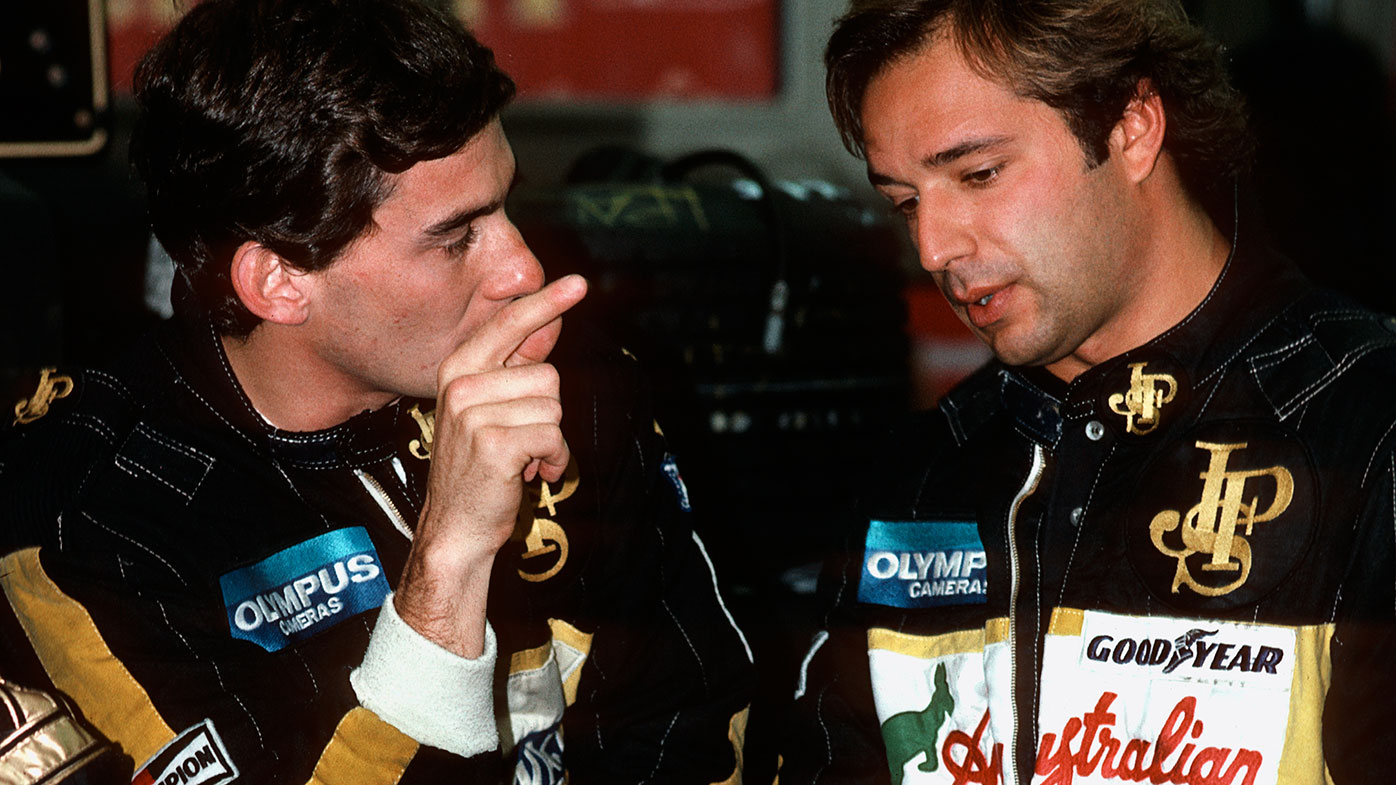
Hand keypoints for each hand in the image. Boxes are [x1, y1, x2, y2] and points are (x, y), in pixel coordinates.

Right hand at [395, 274, 586, 655]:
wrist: (454, 530)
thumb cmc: (476, 471)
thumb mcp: (487, 412)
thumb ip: (515, 371)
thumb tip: (549, 326)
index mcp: (457, 371)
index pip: (507, 326)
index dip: (545, 304)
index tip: (578, 283)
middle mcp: (461, 385)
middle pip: (546, 374)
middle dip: (548, 412)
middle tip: (522, 441)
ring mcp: (474, 413)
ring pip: (554, 406)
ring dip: (551, 439)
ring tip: (523, 460)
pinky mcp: (495, 442)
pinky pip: (554, 435)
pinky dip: (553, 460)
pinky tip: (530, 475)